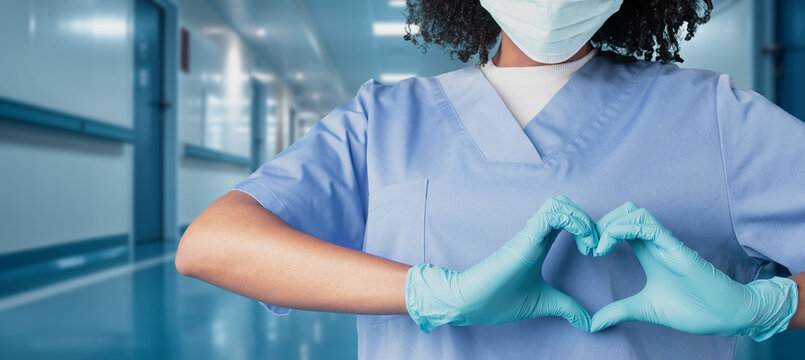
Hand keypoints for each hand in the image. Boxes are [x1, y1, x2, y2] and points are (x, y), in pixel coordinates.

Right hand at [405, 195, 598, 332]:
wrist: (470, 303)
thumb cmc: (498, 299)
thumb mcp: (543, 303)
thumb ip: (566, 308)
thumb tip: (588, 323)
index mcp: (539, 243)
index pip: (565, 217)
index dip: (585, 227)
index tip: (593, 252)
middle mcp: (536, 234)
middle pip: (563, 203)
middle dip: (586, 219)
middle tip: (593, 245)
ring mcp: (530, 234)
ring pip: (559, 203)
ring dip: (581, 219)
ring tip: (588, 243)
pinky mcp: (525, 240)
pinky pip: (552, 215)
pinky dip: (574, 222)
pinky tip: (582, 244)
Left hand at [590, 202, 798, 340]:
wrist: (724, 316)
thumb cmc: (691, 308)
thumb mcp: (644, 309)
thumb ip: (619, 311)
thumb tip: (593, 324)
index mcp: (647, 251)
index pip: (619, 226)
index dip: (599, 232)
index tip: (587, 252)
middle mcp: (655, 242)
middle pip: (624, 212)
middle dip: (601, 223)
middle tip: (588, 247)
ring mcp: (666, 243)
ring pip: (635, 213)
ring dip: (610, 224)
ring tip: (597, 248)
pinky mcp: (676, 248)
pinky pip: (649, 226)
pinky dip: (624, 228)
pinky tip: (609, 245)